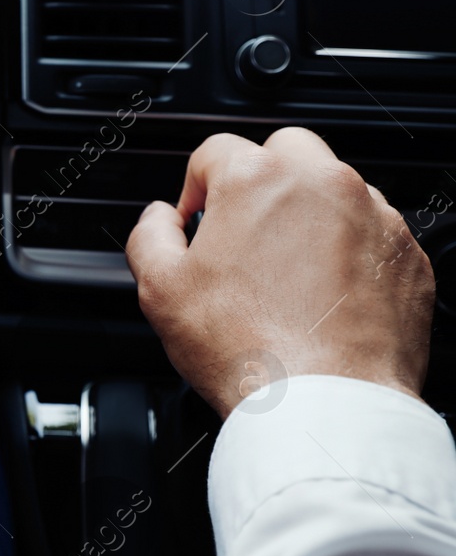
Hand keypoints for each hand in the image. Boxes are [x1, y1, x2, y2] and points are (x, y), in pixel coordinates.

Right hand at [125, 127, 434, 417]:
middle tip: (243, 233)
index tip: (196, 224)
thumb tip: (159, 218)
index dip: (195, 188)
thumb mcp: (159, 288)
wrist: (327, 403)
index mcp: (258, 179)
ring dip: (308, 215)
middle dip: (260, 182)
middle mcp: (323, 184)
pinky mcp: (407, 255)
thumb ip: (149, 234)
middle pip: (284, 152)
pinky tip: (323, 296)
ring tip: (286, 274)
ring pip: (334, 190)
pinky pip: (371, 234)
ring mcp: (375, 216)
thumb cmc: (249, 348)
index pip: (215, 151)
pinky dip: (348, 252)